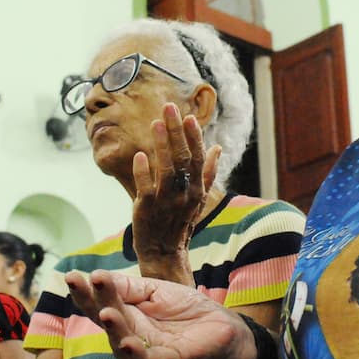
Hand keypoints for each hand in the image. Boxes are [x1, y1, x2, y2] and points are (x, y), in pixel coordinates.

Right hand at [67, 270, 251, 358]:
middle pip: (106, 321)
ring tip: (106, 313)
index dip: (84, 292)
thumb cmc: (186, 309)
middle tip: (82, 283)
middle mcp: (130, 335)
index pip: (99, 303)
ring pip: (123, 343)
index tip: (70, 276)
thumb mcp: (154, 290)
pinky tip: (126, 343)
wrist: (223, 327)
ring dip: (114, 329)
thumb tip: (97, 276)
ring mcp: (148, 351)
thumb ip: (127, 287)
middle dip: (93, 303)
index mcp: (126, 315)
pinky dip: (137, 353)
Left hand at [130, 103, 221, 277]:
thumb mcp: (198, 197)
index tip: (189, 116)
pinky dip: (143, 172)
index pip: (198, 158)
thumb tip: (218, 147)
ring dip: (161, 146)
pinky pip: (145, 188)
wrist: (164, 251)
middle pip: (182, 158)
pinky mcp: (146, 208)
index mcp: (197, 188)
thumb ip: (208, 172)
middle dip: (176, 131)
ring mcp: (165, 201)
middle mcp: (184, 193)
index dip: (194, 137)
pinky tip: (140, 155)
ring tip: (155, 123)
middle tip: (169, 107)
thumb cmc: (180, 221)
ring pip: (165, 170)